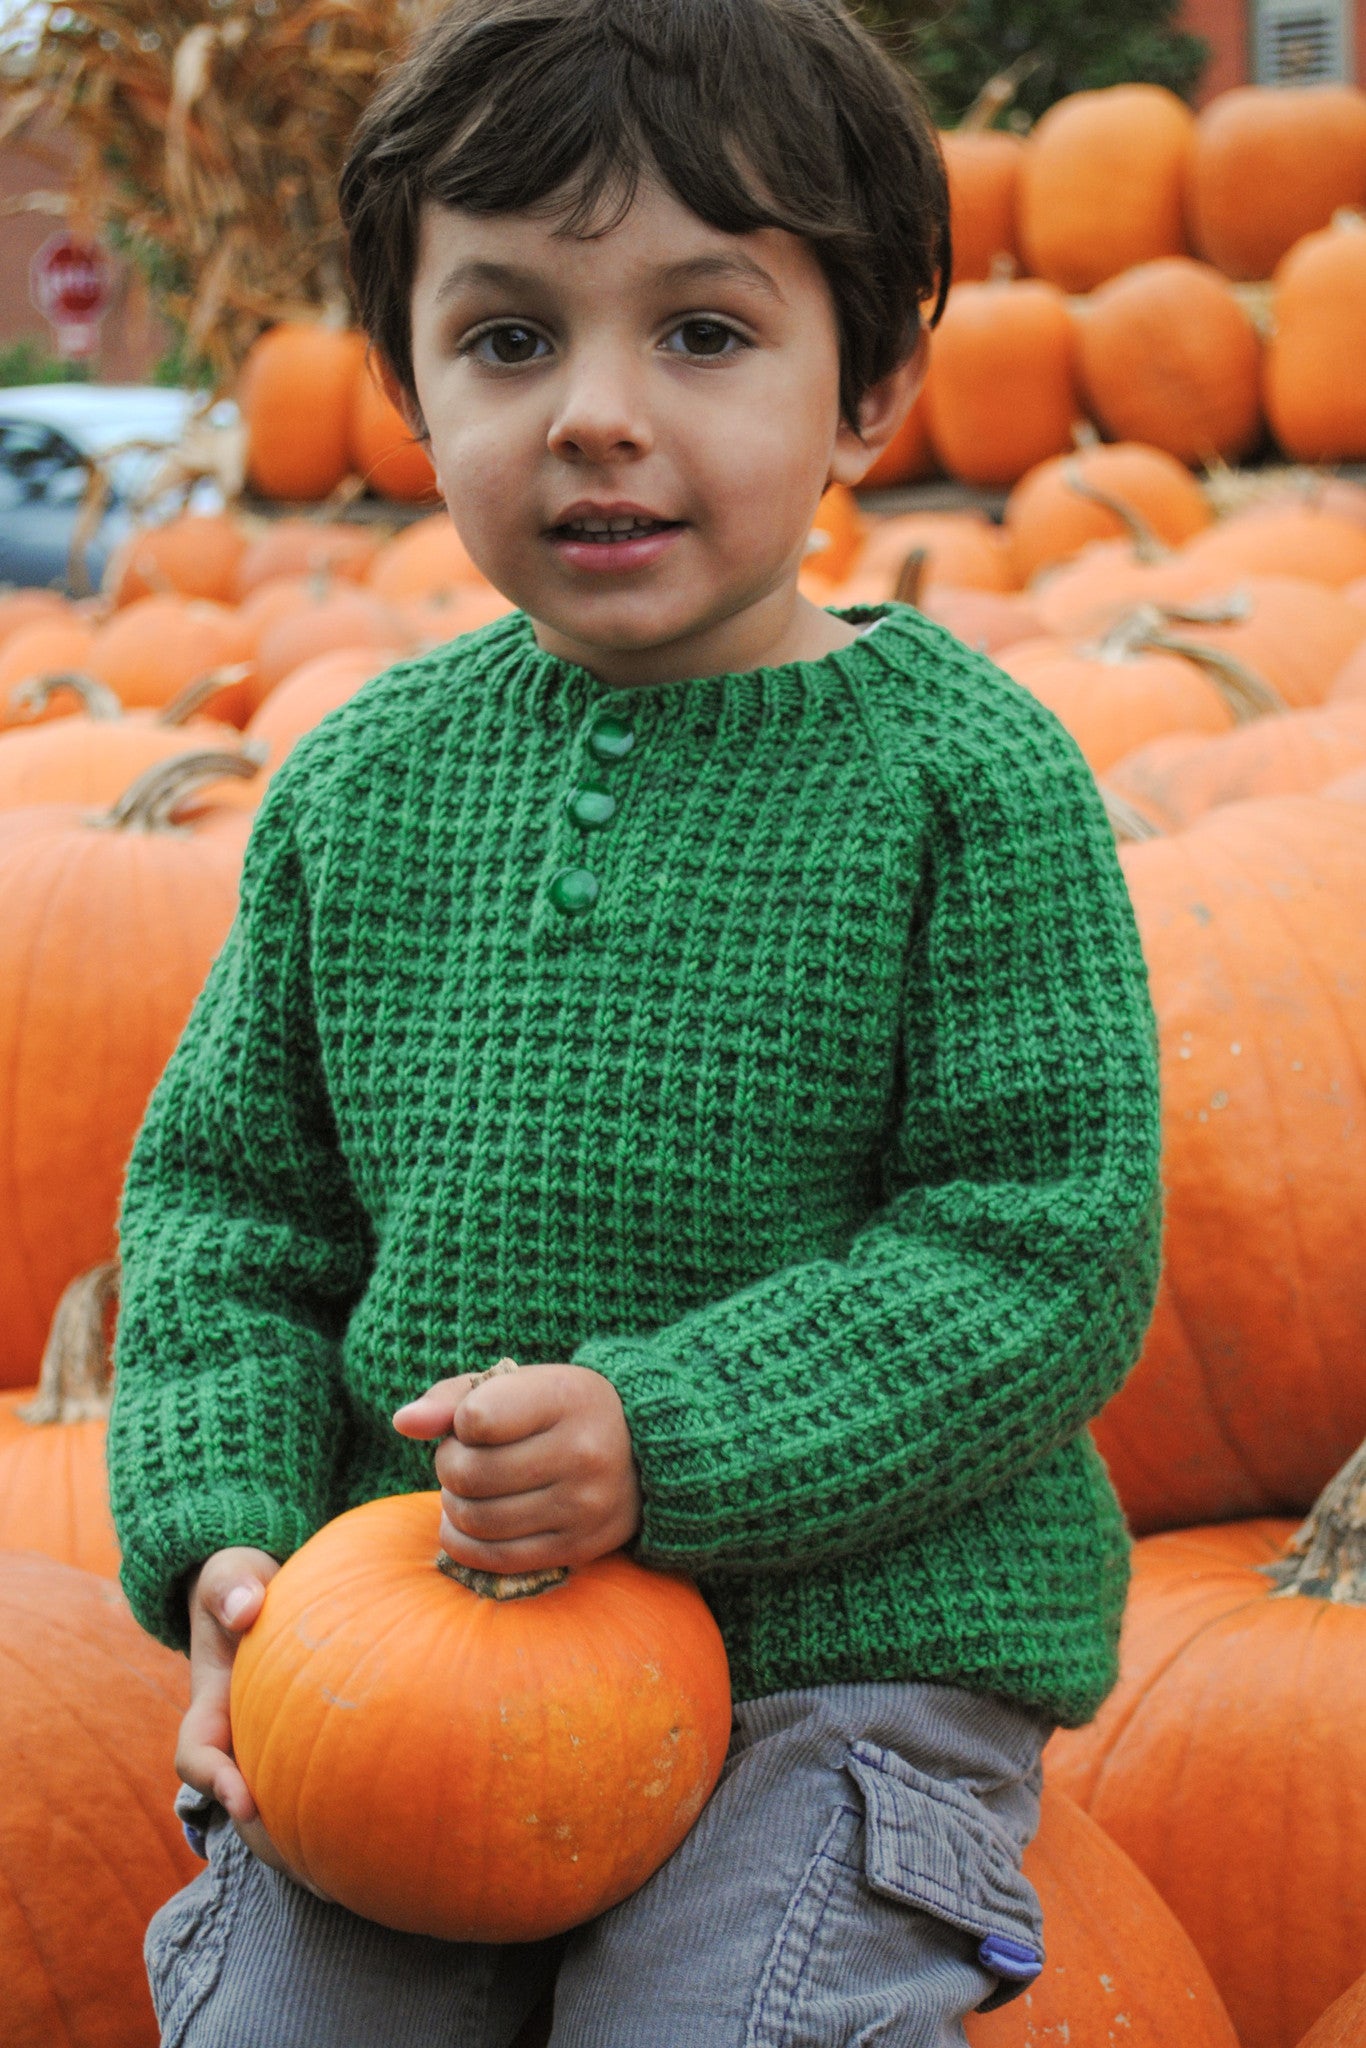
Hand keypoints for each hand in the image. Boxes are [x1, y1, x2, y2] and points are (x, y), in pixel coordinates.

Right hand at [179, 1546, 327, 1893]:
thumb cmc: (243, 1581)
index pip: (198, 1753)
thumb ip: (231, 1585)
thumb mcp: (230, 1572)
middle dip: (267, 1842)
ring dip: (302, 1848)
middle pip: (239, 1805)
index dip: (214, 1782)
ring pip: (276, 1810)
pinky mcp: (301, 1749)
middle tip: (310, 1871)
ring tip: (345, 1882)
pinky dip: (334, 1818)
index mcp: (211, 1703)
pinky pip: (312, 1790)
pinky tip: (377, 1842)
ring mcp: (267, 1748)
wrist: (263, 1588)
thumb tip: (247, 1608)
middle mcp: (235, 1737)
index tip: (244, 1800)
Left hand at [393, 1363, 641, 1575]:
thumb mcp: (519, 1384)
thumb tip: (403, 1422)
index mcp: (567, 1397)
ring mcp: (584, 1505)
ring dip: (454, 1504)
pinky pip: (495, 1558)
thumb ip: (454, 1396)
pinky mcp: (578, 1547)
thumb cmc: (562, 1409)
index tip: (475, 1420)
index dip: (459, 1422)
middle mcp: (582, 1452)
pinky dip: (462, 1542)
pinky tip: (464, 1523)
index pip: (476, 1419)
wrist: (645, 1450)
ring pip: (476, 1519)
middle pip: (468, 1474)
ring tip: (469, 1487)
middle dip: (448, 1465)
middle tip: (463, 1458)